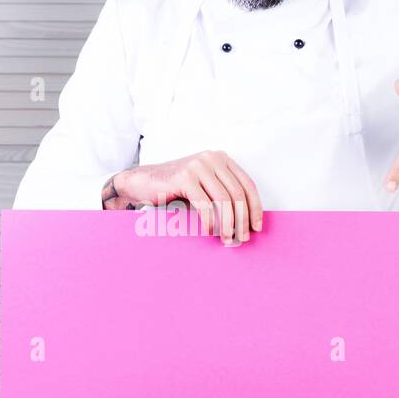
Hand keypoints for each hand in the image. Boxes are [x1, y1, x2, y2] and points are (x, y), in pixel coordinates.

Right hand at [102, 151, 262, 244]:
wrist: (142, 183)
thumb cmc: (174, 190)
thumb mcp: (204, 188)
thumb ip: (223, 196)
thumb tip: (245, 222)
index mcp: (221, 159)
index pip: (247, 185)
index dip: (255, 208)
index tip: (257, 227)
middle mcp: (212, 158)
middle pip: (238, 193)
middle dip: (243, 220)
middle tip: (243, 238)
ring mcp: (198, 165)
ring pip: (224, 200)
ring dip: (228, 224)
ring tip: (228, 239)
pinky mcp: (185, 176)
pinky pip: (204, 204)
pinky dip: (209, 221)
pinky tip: (209, 232)